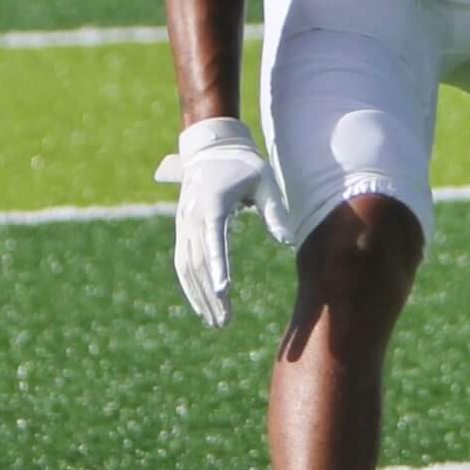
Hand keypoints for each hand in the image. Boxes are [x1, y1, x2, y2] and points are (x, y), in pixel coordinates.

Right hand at [156, 117, 289, 327]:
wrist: (212, 147)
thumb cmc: (245, 164)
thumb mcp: (265, 181)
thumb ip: (274, 211)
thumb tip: (287, 242)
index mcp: (212, 203)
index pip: (213, 240)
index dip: (218, 266)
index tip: (224, 291)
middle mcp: (191, 216)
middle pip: (198, 262)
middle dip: (210, 294)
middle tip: (225, 322)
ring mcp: (183, 224)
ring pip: (187, 267)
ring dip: (199, 297)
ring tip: (217, 322)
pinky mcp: (182, 230)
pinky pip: (183, 263)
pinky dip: (190, 286)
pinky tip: (202, 306)